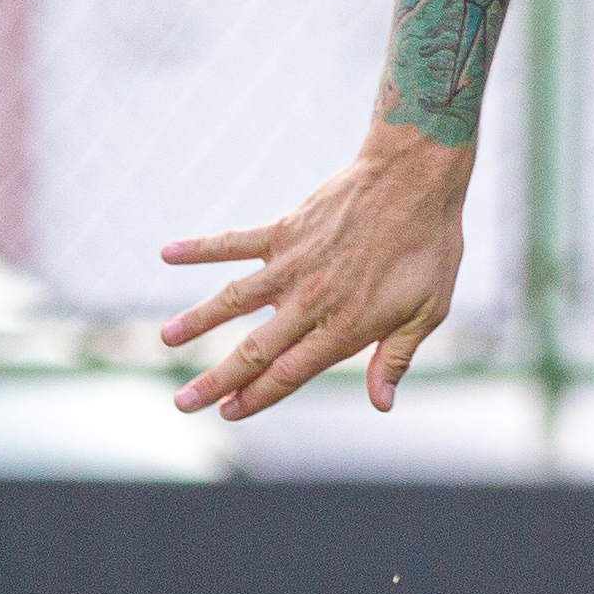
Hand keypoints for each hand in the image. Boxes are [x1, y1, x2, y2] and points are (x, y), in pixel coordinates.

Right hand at [155, 132, 470, 418]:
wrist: (415, 180)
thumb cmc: (428, 248)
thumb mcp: (427, 311)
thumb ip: (396, 357)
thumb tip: (380, 404)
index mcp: (345, 326)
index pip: (291, 373)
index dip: (258, 396)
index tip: (229, 413)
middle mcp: (310, 300)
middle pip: (255, 349)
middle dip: (217, 380)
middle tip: (182, 403)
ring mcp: (292, 264)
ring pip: (234, 300)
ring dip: (197, 321)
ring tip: (165, 340)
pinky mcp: (284, 230)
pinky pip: (234, 243)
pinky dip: (200, 247)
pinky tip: (166, 252)